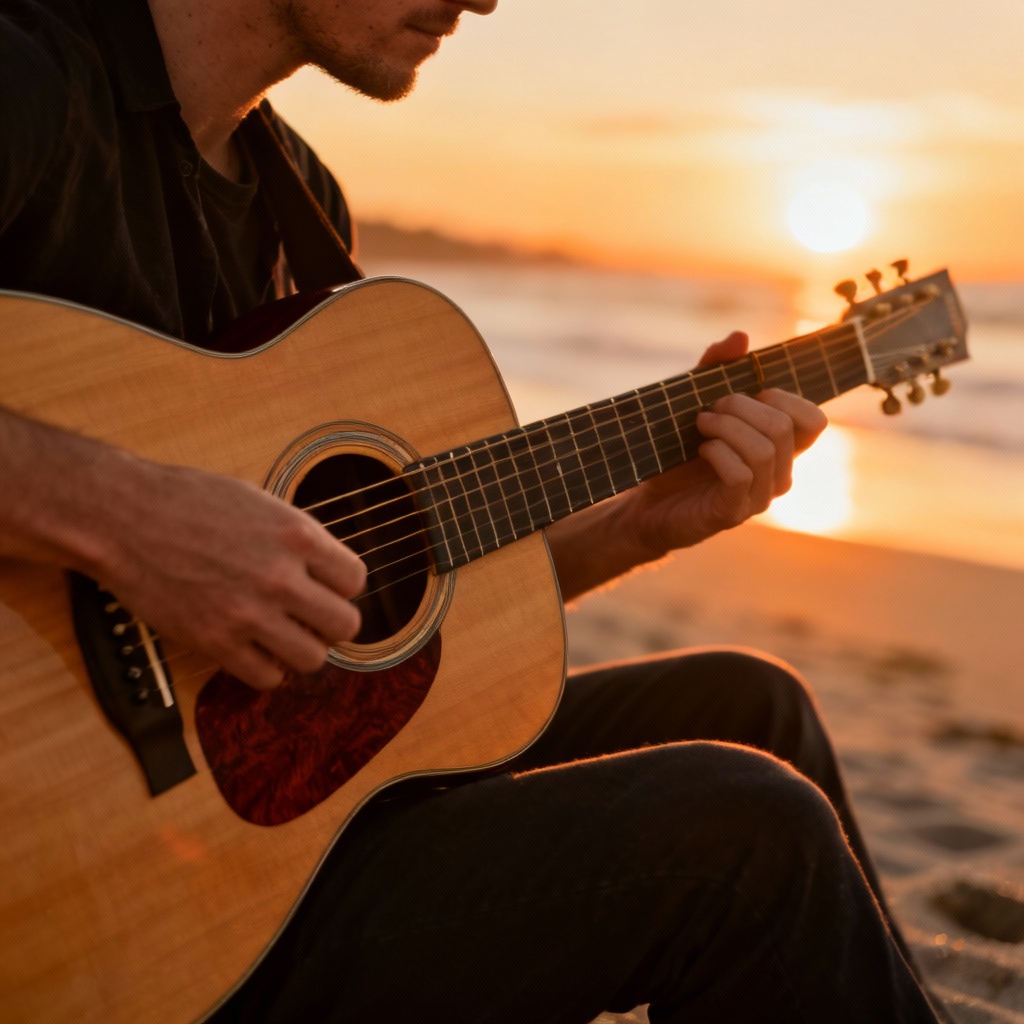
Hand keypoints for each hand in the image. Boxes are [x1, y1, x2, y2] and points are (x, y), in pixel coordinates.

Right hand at [99, 459, 366, 689]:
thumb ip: (298, 538)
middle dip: (330, 623)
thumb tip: (329, 569)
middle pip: (345, 625)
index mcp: (296, 535)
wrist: (124, 518)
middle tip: (309, 617)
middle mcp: (279, 576)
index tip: (323, 586)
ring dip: (302, 650)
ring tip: (282, 636)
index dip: (342, 586)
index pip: (355, 580)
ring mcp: (248, 612)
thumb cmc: (188, 501)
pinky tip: (253, 651)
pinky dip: (266, 669)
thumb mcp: (259, 502)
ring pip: (312, 658)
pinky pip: (267, 677)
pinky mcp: (215, 642)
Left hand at [622, 331, 827, 555]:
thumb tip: (740, 336)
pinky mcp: (732, 513)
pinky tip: (701, 450)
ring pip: (764, 450)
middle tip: (710, 408)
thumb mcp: (694, 403)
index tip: (749, 393)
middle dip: (743, 407)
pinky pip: (740, 475)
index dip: (786, 398)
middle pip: (784, 428)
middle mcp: (778, 475)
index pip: (814, 421)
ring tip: (700, 424)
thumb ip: (716, 370)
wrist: (646, 503)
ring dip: (727, 427)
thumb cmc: (677, 455)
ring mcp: (758, 498)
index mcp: (779, 449)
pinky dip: (718, 453)